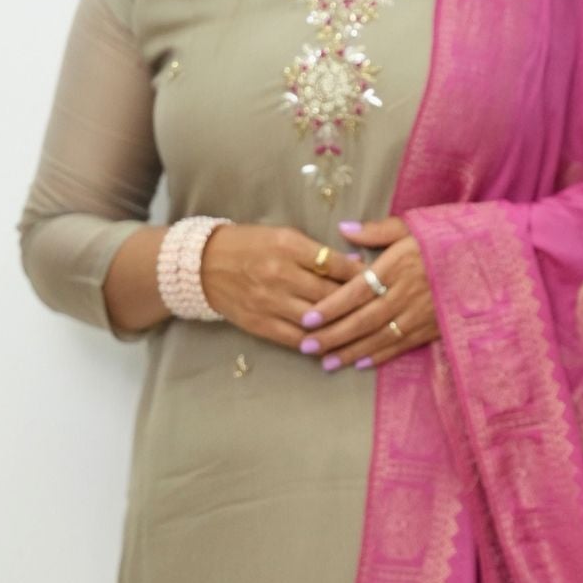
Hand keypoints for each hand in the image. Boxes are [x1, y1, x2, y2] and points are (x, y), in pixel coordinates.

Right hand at [198, 222, 365, 349]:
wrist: (203, 265)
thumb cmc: (249, 245)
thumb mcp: (283, 236)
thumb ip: (317, 252)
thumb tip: (356, 264)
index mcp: (288, 246)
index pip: (335, 264)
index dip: (361, 275)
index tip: (379, 281)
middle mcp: (279, 274)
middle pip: (329, 294)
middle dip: (357, 303)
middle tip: (379, 309)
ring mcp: (269, 301)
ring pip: (316, 320)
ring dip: (341, 327)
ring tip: (362, 330)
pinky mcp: (260, 323)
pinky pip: (296, 338)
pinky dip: (318, 343)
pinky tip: (334, 345)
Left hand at [298, 217, 439, 370]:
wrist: (496, 257)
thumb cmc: (450, 235)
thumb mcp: (414, 224)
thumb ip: (377, 231)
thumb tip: (343, 229)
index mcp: (399, 264)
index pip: (356, 290)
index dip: (331, 306)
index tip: (307, 318)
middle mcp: (408, 292)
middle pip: (363, 319)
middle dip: (333, 335)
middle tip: (306, 347)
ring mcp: (423, 313)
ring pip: (380, 336)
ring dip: (352, 351)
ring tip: (326, 362)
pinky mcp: (436, 326)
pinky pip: (403, 344)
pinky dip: (381, 356)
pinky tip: (361, 364)